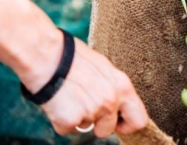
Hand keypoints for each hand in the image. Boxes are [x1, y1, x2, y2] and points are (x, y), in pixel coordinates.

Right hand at [21, 33, 148, 137]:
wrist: (47, 56)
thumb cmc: (73, 57)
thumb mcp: (104, 68)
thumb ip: (113, 87)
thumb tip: (117, 102)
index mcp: (122, 86)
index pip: (139, 120)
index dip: (127, 124)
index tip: (118, 122)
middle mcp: (110, 101)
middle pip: (110, 130)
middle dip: (102, 127)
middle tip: (90, 113)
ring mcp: (91, 112)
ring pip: (87, 127)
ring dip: (79, 118)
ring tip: (70, 97)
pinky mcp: (70, 121)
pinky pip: (67, 129)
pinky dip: (61, 120)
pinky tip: (58, 102)